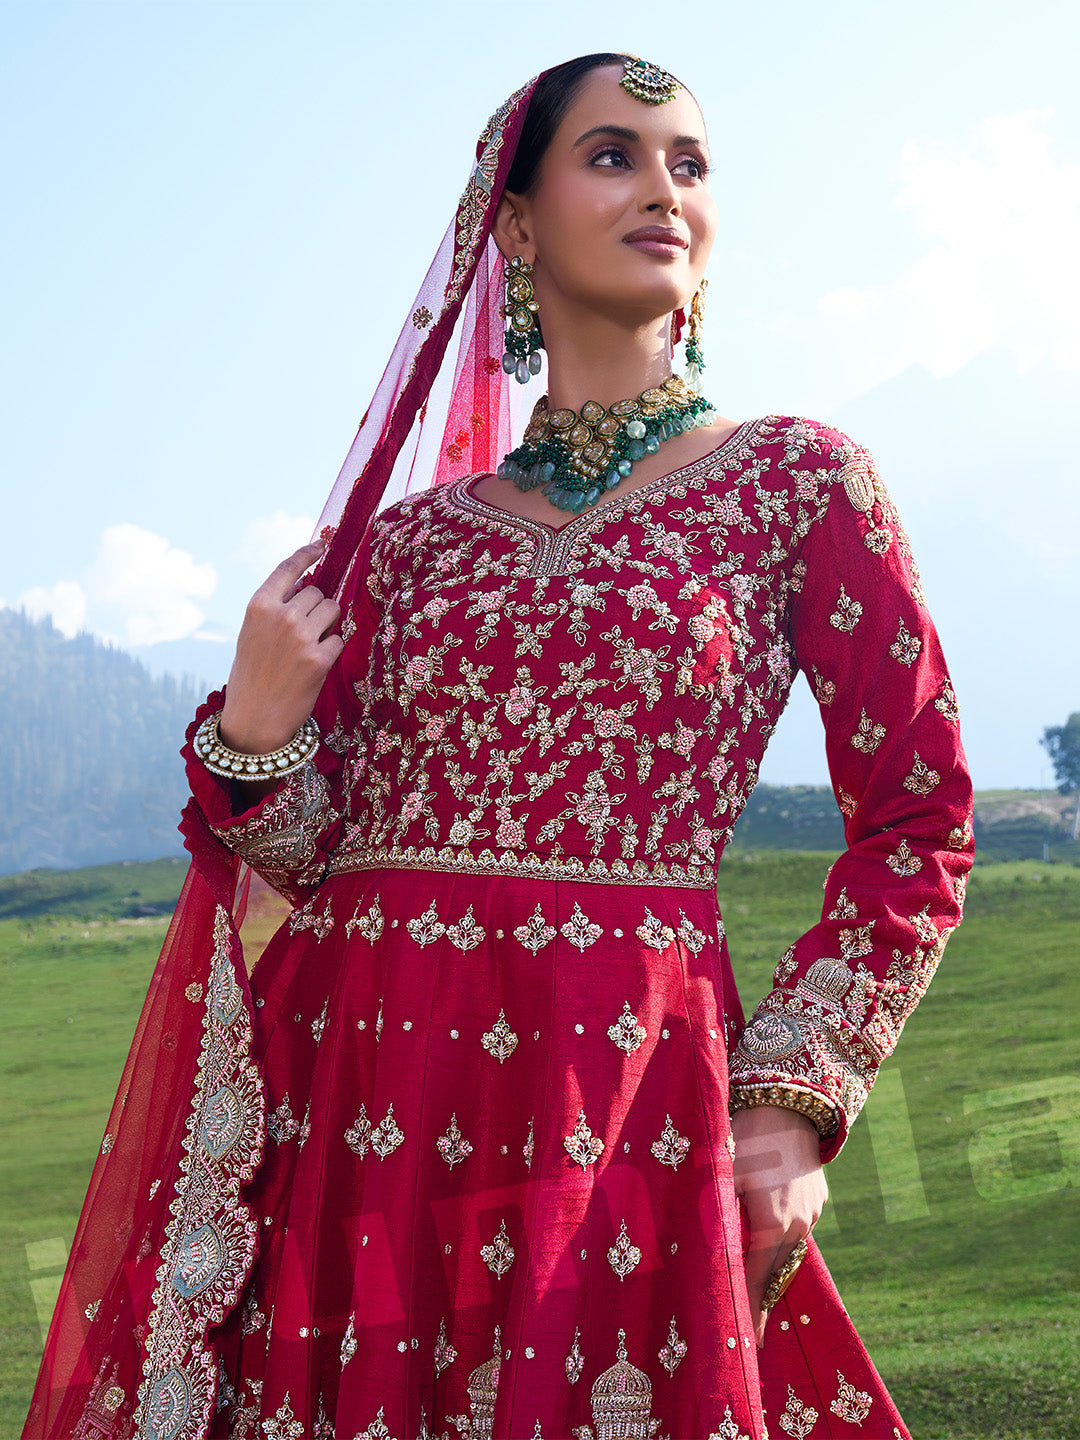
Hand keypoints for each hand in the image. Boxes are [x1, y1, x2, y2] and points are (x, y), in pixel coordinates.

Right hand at [220, 541, 342, 755]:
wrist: (254, 719)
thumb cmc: (252, 675)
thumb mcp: (252, 633)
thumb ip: (275, 608)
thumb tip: (310, 587)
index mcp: (259, 605)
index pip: (289, 567)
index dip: (308, 553)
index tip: (322, 544)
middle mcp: (280, 616)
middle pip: (317, 592)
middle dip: (316, 608)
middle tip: (303, 633)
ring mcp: (301, 637)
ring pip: (333, 610)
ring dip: (328, 624)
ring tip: (309, 646)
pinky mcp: (319, 659)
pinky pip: (339, 639)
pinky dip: (331, 650)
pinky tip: (314, 665)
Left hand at [731, 1104, 828, 1346]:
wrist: (789, 1103)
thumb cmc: (746, 1137)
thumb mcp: (722, 1175)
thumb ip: (714, 1216)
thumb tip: (699, 1253)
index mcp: (772, 1227)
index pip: (756, 1283)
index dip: (749, 1315)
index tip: (747, 1347)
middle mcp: (798, 1228)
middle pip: (775, 1274)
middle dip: (761, 1301)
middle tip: (750, 1336)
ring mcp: (812, 1215)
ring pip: (787, 1253)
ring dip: (770, 1270)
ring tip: (755, 1296)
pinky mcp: (818, 1200)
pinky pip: (797, 1232)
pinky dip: (781, 1244)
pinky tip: (767, 1247)